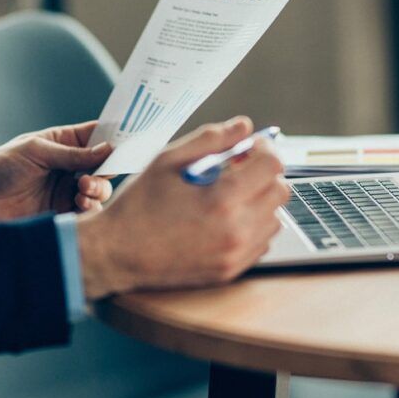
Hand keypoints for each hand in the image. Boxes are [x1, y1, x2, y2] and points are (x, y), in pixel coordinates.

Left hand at [0, 121, 114, 230]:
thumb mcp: (35, 152)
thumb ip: (72, 154)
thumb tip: (107, 150)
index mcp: (62, 144)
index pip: (96, 137)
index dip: (114, 138)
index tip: (129, 141)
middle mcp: (68, 167)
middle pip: (104, 166)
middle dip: (107, 169)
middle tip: (94, 174)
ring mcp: (67, 191)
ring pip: (100, 190)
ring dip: (98, 189)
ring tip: (83, 190)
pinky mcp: (63, 214)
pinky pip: (88, 212)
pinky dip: (91, 208)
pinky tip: (81, 204)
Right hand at [76, 116, 289, 298]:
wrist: (117, 253)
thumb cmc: (139, 204)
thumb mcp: (168, 160)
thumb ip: (210, 139)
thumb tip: (244, 126)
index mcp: (223, 199)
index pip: (272, 165)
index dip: (264, 149)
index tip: (248, 147)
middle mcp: (236, 230)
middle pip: (280, 192)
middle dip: (264, 174)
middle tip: (237, 169)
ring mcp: (236, 255)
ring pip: (274, 218)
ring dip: (259, 201)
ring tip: (228, 196)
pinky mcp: (231, 271)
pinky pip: (261, 242)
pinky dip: (252, 226)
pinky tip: (224, 219)